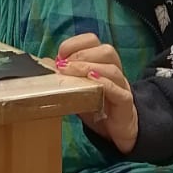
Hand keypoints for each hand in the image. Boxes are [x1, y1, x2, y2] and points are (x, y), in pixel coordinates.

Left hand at [55, 33, 138, 153]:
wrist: (117, 130)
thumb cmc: (96, 105)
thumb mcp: (77, 88)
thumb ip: (65, 76)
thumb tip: (46, 64)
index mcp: (102, 63)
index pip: (93, 41)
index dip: (76, 43)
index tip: (60, 54)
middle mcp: (114, 71)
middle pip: (106, 51)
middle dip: (82, 54)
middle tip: (63, 66)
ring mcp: (122, 86)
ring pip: (112, 69)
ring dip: (88, 67)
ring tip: (70, 72)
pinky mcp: (125, 103)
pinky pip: (119, 90)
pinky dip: (105, 83)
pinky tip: (92, 81)